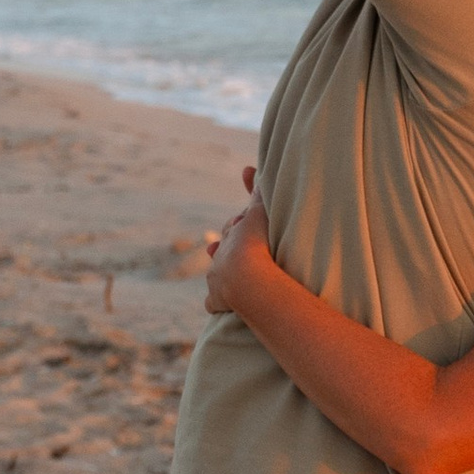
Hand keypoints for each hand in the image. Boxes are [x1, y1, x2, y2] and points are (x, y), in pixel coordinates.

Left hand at [204, 168, 271, 314]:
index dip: (238, 224)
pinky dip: (217, 303)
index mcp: (232, 235)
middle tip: (224, 246)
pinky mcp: (217, 301)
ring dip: (220, 274)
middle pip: (221, 250)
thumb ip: (257, 193)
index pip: (233, 227)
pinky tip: (221, 305)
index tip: (238, 222)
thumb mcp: (260, 215)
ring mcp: (216, 280)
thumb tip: (249, 168)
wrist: (246, 280)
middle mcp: (220, 257)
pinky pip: (214, 303)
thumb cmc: (257, 245)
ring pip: (215, 275)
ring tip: (226, 275)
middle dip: (225, 247)